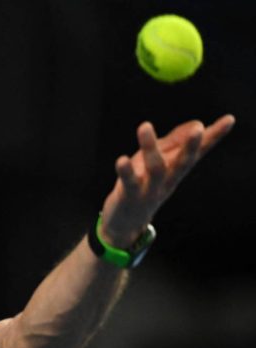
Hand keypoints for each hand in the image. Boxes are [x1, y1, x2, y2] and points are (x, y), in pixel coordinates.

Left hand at [100, 114, 235, 245]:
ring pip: (156, 169)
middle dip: (191, 147)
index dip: (214, 136)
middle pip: (183, 163)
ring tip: (145, 126)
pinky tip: (121, 159)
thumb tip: (198, 123)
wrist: (126, 224)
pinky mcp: (130, 196)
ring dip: (150, 148)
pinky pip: (129, 183)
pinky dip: (126, 171)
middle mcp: (168, 180)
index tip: (230, 119)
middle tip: (199, 129)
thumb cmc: (143, 185)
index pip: (198, 151)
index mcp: (176, 170)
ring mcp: (150, 189)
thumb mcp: (160, 161)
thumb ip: (175, 143)